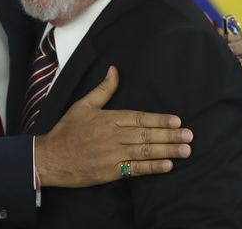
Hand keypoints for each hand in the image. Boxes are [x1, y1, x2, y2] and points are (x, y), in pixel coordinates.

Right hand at [34, 66, 192, 187]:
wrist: (51, 157)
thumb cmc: (67, 130)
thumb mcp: (83, 105)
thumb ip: (103, 89)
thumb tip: (114, 70)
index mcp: (108, 119)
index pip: (138, 118)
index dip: (158, 119)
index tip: (177, 120)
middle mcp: (112, 136)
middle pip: (145, 135)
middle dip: (169, 135)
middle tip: (189, 136)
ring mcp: (112, 155)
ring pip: (144, 152)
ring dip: (167, 150)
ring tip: (185, 150)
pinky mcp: (110, 172)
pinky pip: (135, 169)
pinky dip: (151, 168)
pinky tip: (167, 165)